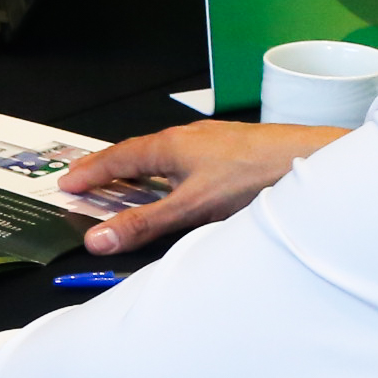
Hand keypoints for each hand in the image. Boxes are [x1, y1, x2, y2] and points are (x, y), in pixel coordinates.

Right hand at [62, 121, 346, 256]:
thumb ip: (144, 225)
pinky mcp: (233, 152)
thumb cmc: (255, 177)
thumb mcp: (191, 208)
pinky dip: (167, 174)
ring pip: (164, 157)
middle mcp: (188, 139)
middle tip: (86, 180)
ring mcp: (212, 143)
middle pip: (138, 153)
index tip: (67, 183)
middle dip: (110, 168)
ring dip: (139, 171)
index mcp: (170, 146)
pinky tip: (180, 186)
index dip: (90, 172)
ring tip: (125, 185)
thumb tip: (99, 239)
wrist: (309, 161)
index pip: (117, 158)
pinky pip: (186, 161)